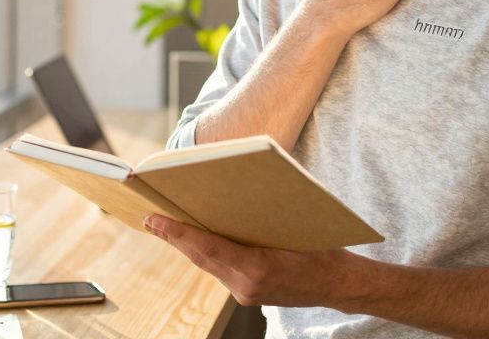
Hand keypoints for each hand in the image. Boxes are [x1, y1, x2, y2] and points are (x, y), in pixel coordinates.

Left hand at [143, 215, 355, 307]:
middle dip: (173, 237)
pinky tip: (195, 240)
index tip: (154, 219)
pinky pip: (220, 271)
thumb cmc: (323, 248)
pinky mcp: (248, 295)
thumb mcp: (295, 224)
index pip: (208, 247)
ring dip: (187, 246)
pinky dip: (206, 254)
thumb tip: (228, 192)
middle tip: (149, 218)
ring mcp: (246, 294)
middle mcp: (247, 286)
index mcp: (258, 267)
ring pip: (208, 265)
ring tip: (164, 226)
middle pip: (201, 257)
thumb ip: (263, 214)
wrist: (339, 284)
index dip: (178, 233)